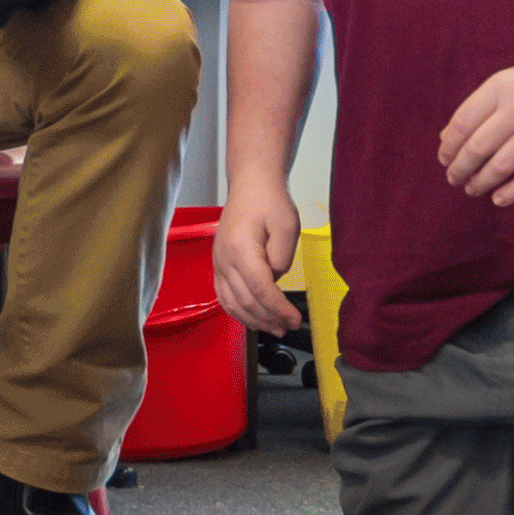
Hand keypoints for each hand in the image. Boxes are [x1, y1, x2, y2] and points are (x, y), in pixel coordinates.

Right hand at [215, 190, 302, 333]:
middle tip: (289, 326)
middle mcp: (224, 259)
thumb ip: (282, 258)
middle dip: (270, 318)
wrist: (251, 185)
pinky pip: (224, 297)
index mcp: (240, 249)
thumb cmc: (269, 201)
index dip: (278, 308)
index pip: (260, 289)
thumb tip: (275, 281)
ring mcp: (218, 263)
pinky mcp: (219, 265)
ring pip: (232, 304)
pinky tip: (253, 319)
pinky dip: (238, 312)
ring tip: (275, 328)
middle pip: (246, 301)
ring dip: (254, 321)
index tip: (295, 319)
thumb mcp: (288, 226)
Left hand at [437, 52, 513, 207]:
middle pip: (476, 149)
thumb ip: (479, 106)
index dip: (448, 146)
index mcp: (501, 86)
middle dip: (459, 169)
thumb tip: (446, 138)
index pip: (462, 123)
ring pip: (499, 168)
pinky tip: (498, 198)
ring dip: (480, 183)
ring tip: (472, 188)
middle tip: (454, 178)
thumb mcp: (510, 80)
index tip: (444, 158)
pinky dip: (511, 193)